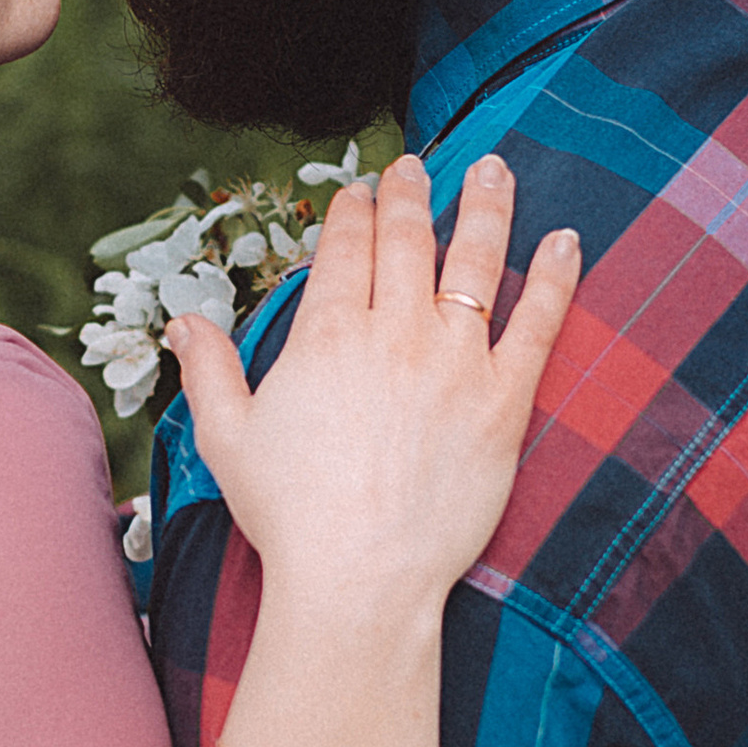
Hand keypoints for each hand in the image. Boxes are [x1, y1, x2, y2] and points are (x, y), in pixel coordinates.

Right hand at [164, 151, 577, 616]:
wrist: (359, 579)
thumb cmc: (289, 516)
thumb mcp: (226, 438)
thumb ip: (208, 370)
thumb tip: (182, 321)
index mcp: (326, 336)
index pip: (346, 248)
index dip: (355, 210)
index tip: (363, 190)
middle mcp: (392, 333)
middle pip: (407, 242)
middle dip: (411, 195)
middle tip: (417, 167)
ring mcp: (454, 364)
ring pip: (474, 262)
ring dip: (484, 207)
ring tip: (493, 168)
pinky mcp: (503, 402)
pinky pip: (537, 324)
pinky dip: (554, 276)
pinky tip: (565, 239)